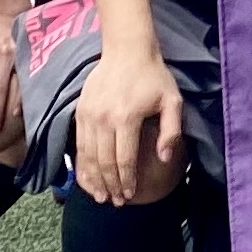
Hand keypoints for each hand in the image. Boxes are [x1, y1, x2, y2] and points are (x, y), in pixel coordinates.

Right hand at [72, 40, 183, 205]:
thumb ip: (171, 131)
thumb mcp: (172, 101)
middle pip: (104, 162)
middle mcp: (103, 119)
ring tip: (101, 196)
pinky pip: (78, 145)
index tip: (130, 195)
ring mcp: (88, 115)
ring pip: (88, 156)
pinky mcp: (79, 112)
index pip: (124, 159)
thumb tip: (163, 159)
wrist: (127, 50)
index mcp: (127, 117)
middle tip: (116, 202)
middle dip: (110, 185)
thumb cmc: (154, 76)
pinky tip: (87, 177)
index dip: (127, 181)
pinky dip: (82, 164)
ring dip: (93, 179)